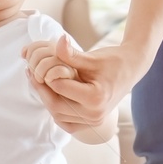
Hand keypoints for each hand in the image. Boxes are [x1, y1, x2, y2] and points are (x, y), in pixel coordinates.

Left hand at [22, 37, 144, 138]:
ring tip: (38, 81)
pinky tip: (51, 95)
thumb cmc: (113, 61)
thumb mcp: (92, 57)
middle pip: (56, 106)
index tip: (37, 65)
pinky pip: (66, 122)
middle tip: (31, 73)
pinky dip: (56, 111)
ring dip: (46, 100)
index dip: (46, 76)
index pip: (59, 88)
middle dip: (41, 90)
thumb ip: (71, 54)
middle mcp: (95, 114)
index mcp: (95, 98)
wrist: (131, 69)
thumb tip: (58, 41)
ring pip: (58, 115)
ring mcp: (94, 121)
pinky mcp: (92, 123)